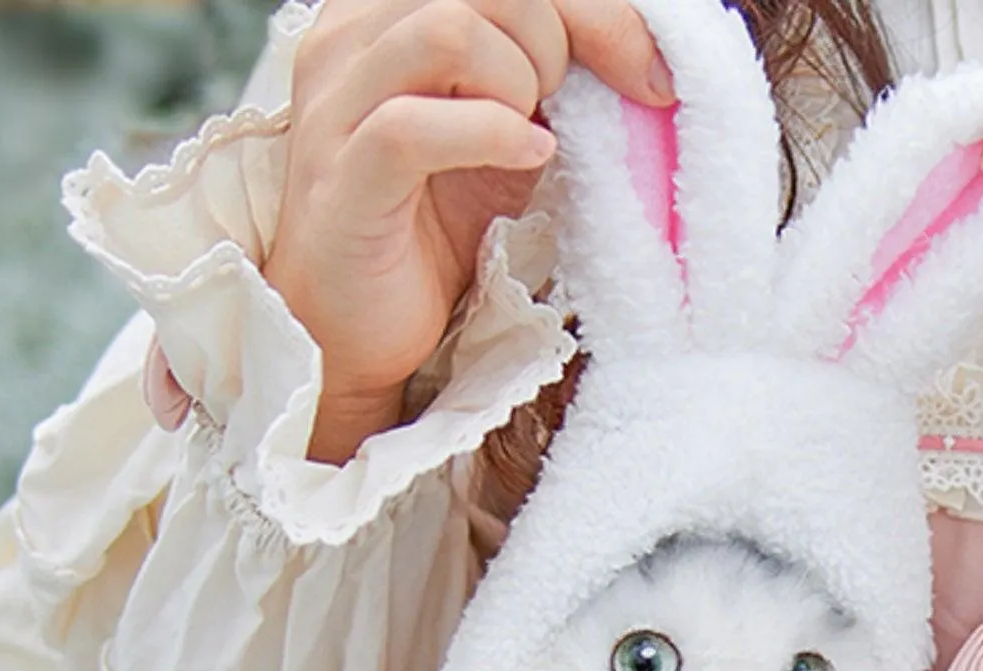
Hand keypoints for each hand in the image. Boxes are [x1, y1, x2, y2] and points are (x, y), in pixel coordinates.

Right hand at [265, 0, 672, 462]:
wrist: (362, 326)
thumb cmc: (431, 223)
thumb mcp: (505, 130)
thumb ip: (544, 75)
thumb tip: (634, 51)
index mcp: (385, 10)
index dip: (590, 8)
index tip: (647, 69)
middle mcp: (349, 36)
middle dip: (558, 40)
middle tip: (570, 111)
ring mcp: (336, 104)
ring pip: (446, 28)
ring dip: (520, 80)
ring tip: (537, 136)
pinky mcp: (343, 178)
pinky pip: (412, 126)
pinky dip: (492, 135)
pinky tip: (528, 157)